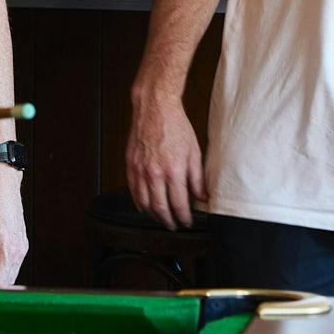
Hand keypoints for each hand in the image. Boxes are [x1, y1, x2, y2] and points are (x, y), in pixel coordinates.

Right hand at [126, 91, 203, 229]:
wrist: (155, 108)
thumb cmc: (176, 126)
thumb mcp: (194, 152)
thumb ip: (198, 179)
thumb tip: (203, 197)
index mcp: (174, 170)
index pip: (179, 204)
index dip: (184, 217)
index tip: (188, 221)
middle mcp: (155, 172)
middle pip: (160, 208)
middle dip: (169, 221)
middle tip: (174, 225)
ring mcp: (140, 169)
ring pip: (145, 203)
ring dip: (153, 215)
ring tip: (161, 218)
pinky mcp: (130, 164)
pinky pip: (133, 190)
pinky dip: (139, 202)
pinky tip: (145, 205)